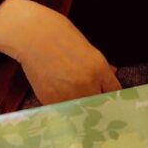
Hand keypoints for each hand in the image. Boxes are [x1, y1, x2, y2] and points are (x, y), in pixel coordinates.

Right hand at [0, 0, 120, 104]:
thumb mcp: (87, 48)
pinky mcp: (51, 100)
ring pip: (80, 111)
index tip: (109, 99)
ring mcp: (68, 94)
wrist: (32, 35)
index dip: (112, 97)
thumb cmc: (60, 36)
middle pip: (99, 106)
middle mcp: (87, 84)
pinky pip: (62, 110)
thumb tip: (113, 73)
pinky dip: (62, 106)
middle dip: (97, 104)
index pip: (114, 93)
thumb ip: (101, 66)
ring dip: (79, 108)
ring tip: (73, 99)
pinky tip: (59, 95)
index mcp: (99, 69)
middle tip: (91, 102)